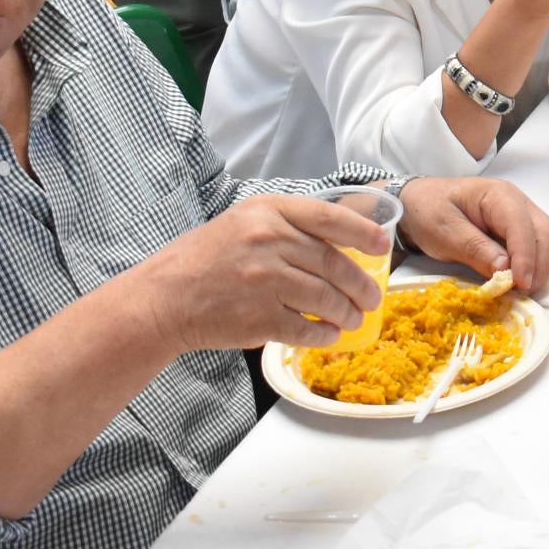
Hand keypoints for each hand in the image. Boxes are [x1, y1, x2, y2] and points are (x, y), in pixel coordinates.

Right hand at [130, 192, 392, 350]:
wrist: (164, 298)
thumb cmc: (204, 260)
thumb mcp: (243, 223)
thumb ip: (286, 227)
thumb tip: (336, 244)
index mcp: (267, 212)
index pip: (329, 217)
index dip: (363, 232)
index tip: (383, 245)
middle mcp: (269, 242)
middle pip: (333, 264)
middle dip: (360, 284)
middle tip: (373, 297)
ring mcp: (265, 281)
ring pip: (325, 298)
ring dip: (346, 312)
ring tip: (353, 318)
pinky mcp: (259, 318)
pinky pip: (306, 328)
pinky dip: (323, 335)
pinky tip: (329, 337)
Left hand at [400, 177, 548, 295]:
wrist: (418, 203)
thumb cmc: (428, 212)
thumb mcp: (444, 231)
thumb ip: (474, 249)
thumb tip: (505, 270)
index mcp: (499, 196)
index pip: (523, 227)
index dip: (525, 257)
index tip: (520, 285)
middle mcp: (518, 202)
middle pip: (546, 233)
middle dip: (539, 265)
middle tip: (522, 292)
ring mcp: (521, 216)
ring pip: (546, 242)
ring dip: (539, 268)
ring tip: (519, 289)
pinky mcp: (517, 230)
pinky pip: (535, 248)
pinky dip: (532, 267)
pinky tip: (516, 281)